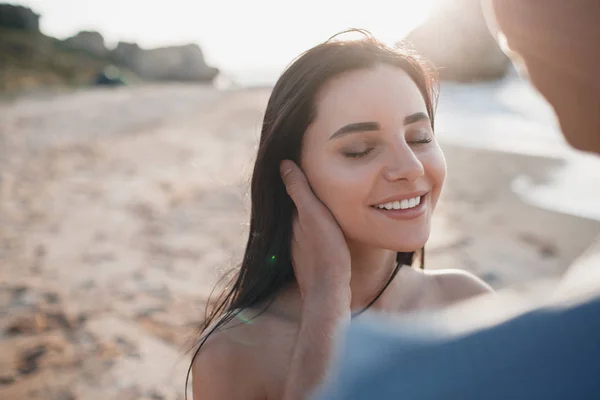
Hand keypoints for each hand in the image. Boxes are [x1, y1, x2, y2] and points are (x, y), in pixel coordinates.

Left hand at [280, 160, 351, 302]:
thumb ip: (299, 191)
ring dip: (314, 212)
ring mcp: (302, 248)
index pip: (294, 192)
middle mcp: (293, 233)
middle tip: (321, 176)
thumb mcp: (314, 216)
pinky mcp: (313, 261)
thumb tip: (283, 164)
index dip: (301, 177)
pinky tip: (331, 228)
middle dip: (307, 194)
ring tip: (328, 199)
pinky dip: (320, 228)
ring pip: (307, 223)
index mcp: (293, 219)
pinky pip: (315, 237)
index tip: (308, 161)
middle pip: (300, 207)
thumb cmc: (325, 252)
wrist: (329, 293)